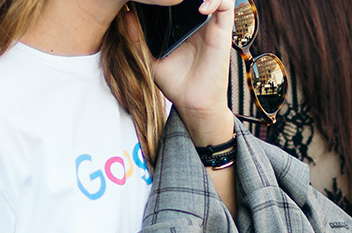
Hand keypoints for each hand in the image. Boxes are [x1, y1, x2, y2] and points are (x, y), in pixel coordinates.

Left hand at [124, 0, 236, 145]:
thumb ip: (138, 39)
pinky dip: (214, 0)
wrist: (192, 103)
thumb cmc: (175, 83)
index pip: (182, 1)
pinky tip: (201, 8)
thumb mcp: (149, 59)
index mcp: (184, 25)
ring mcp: (211, 25)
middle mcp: (199, 22)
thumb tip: (126, 17)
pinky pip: (225, 6)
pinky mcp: (222, 31)